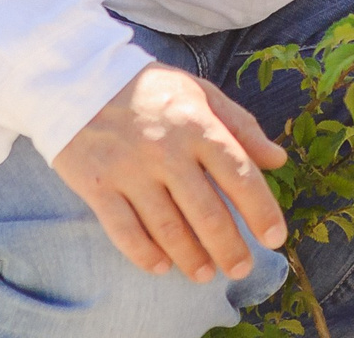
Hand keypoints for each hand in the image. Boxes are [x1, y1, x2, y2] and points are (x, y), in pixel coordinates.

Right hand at [50, 64, 289, 282]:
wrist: (75, 79)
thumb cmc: (148, 90)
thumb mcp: (199, 92)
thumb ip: (241, 126)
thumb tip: (278, 160)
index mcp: (195, 123)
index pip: (238, 173)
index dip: (261, 210)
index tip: (275, 238)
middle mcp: (164, 149)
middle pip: (206, 212)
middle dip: (229, 248)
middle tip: (241, 269)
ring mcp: (128, 170)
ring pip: (168, 229)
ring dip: (192, 258)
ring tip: (207, 273)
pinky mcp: (96, 186)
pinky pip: (125, 232)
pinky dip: (146, 255)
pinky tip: (162, 266)